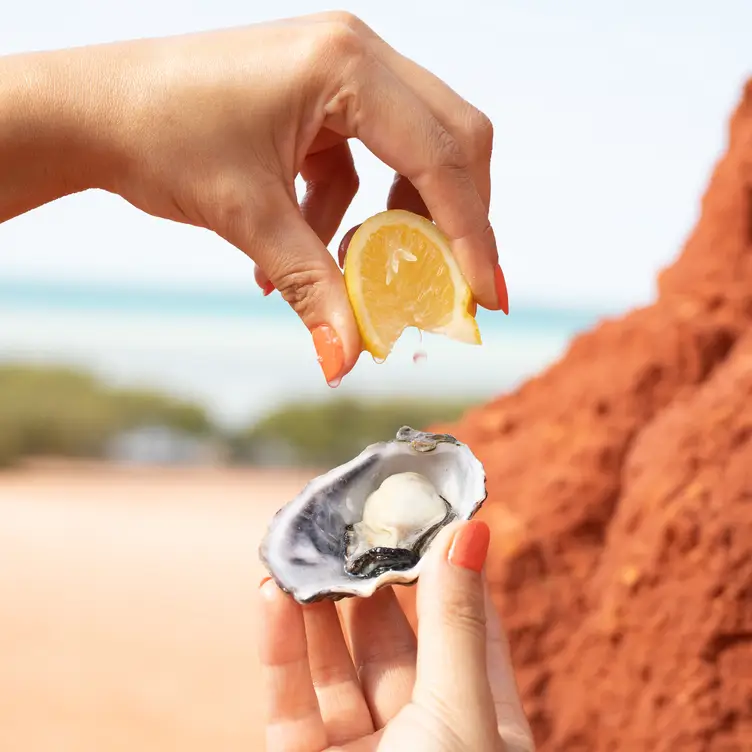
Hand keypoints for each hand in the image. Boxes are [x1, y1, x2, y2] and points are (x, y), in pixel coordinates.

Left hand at [0, 13, 506, 384]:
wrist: (93, 112)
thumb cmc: (159, 138)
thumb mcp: (248, 219)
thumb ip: (311, 289)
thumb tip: (346, 363)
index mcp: (347, 65)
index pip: (441, 156)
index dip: (472, 233)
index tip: (486, 295)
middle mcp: (356, 55)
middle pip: (450, 142)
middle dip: (455, 221)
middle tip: (453, 287)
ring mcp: (340, 73)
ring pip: (413, 152)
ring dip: (398, 220)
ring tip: (362, 271)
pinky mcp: (321, 101)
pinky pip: (363, 162)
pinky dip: (350, 212)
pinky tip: (313, 248)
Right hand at [258, 520, 534, 750]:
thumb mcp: (461, 713)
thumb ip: (455, 622)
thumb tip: (474, 527)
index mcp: (482, 721)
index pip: (468, 624)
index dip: (448, 567)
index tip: (426, 511)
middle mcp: (425, 733)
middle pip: (394, 637)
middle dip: (371, 579)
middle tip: (351, 520)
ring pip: (337, 663)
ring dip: (318, 604)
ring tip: (303, 546)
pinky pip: (292, 703)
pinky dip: (280, 649)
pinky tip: (272, 595)